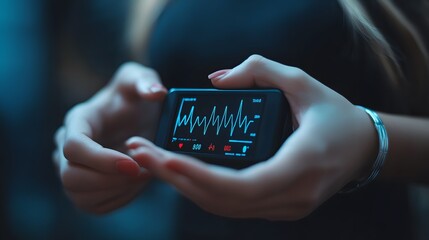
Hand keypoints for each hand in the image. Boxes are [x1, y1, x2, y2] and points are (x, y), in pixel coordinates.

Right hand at [53, 62, 166, 213]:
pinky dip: (117, 199)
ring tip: (143, 175)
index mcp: (78, 120)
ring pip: (79, 196)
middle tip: (143, 173)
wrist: (133, 118)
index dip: (102, 160)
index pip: (73, 146)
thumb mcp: (141, 80)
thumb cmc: (134, 98)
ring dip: (116, 191)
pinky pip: (93, 206)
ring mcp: (71, 168)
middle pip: (70, 177)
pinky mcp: (83, 187)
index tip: (133, 164)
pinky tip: (136, 183)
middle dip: (110, 180)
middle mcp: (66, 146)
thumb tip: (155, 92)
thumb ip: (146, 81)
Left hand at [126, 55, 377, 219]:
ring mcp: (285, 208)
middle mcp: (292, 197)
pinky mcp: (278, 207)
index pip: (241, 185)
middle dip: (176, 179)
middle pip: (221, 201)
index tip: (164, 158)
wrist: (363, 147)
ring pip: (223, 207)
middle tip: (140, 153)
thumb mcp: (303, 82)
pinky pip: (232, 204)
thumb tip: (215, 80)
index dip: (199, 176)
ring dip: (183, 186)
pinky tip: (179, 172)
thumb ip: (259, 71)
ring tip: (151, 161)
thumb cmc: (335, 114)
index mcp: (301, 166)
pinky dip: (202, 190)